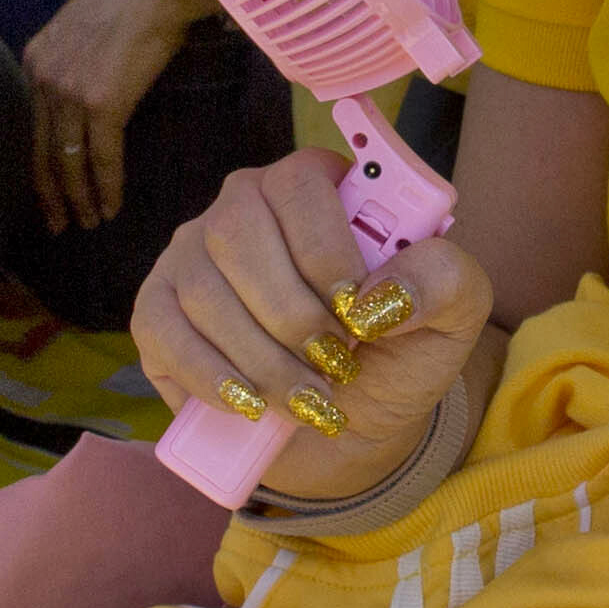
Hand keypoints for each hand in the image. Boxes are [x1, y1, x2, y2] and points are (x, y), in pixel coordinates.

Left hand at [25, 0, 216, 229]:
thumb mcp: (86, 28)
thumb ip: (77, 61)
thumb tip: (91, 92)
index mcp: (35, 59)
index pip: (31, 128)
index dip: (38, 167)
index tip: (47, 194)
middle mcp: (43, 79)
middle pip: (42, 152)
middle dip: (52, 195)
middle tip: (61, 226)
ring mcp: (69, 93)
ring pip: (69, 162)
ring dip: (81, 198)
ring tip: (91, 222)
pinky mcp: (101, 104)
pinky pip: (102, 157)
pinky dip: (107, 186)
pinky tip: (111, 207)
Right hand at [130, 147, 492, 506]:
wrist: (352, 423)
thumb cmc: (398, 352)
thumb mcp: (451, 317)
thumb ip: (444, 280)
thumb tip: (382, 292)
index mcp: (314, 186)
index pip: (298, 184)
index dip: (325, 249)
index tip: (357, 313)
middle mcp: (243, 207)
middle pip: (238, 233)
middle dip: (293, 314)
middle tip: (337, 365)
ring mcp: (191, 258)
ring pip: (204, 290)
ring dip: (262, 357)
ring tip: (310, 399)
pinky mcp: (157, 313)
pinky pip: (163, 331)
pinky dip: (210, 376)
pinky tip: (252, 404)